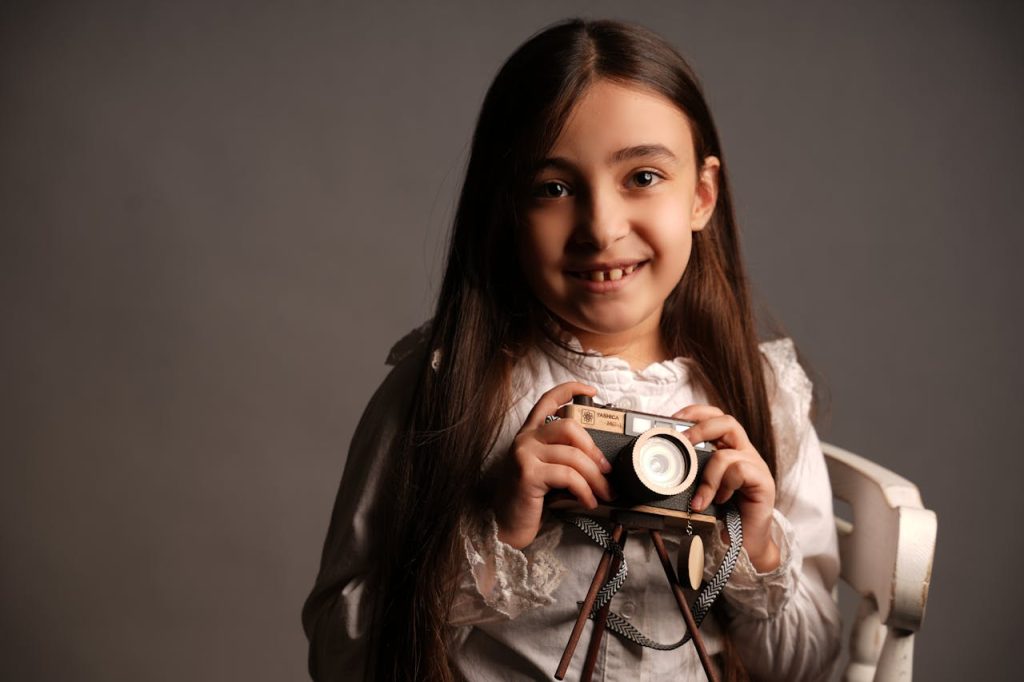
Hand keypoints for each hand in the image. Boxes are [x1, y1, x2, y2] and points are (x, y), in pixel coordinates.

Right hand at [493, 382, 614, 548]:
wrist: (506, 526)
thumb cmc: (529, 501)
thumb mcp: (547, 472)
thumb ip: (563, 458)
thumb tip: (600, 461)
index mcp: (530, 435)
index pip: (547, 401)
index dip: (570, 390)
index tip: (591, 391)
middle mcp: (525, 439)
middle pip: (569, 427)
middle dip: (594, 450)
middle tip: (606, 470)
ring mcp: (524, 454)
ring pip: (573, 455)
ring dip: (596, 477)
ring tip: (604, 493)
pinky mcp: (528, 474)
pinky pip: (568, 475)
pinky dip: (585, 490)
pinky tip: (589, 501)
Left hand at [673, 405, 779, 572]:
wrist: (746, 544)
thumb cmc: (722, 514)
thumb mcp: (700, 488)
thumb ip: (690, 473)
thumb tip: (660, 465)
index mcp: (729, 449)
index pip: (716, 417)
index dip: (695, 412)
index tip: (672, 419)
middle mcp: (744, 453)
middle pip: (727, 422)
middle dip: (701, 428)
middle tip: (682, 441)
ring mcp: (756, 466)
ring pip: (727, 453)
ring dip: (707, 476)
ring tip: (699, 499)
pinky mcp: (764, 482)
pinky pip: (739, 471)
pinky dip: (723, 486)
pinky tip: (720, 501)